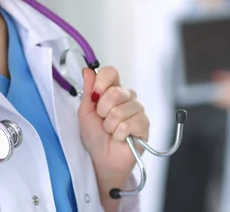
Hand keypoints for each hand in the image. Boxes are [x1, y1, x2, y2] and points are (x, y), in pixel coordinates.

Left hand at [78, 67, 148, 198]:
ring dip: (110, 125)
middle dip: (102, 110)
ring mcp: (137, 110)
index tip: (95, 95)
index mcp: (112, 90)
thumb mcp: (85, 112)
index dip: (101, 82)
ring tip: (111, 131)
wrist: (102, 159)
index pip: (111, 72)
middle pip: (115, 92)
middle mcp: (127, 97)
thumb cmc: (95, 136)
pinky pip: (128, 124)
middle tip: (102, 120)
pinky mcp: (144, 124)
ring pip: (120, 111)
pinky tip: (120, 138)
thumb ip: (87, 91)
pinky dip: (119, 134)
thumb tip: (87, 70)